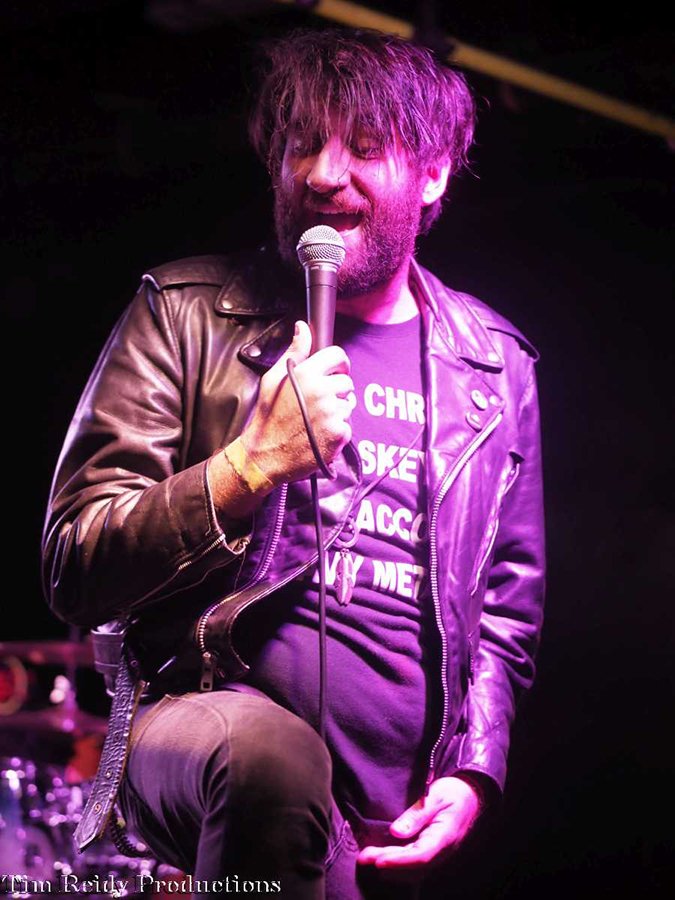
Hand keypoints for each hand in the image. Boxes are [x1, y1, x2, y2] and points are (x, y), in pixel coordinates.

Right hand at [242, 320, 353, 484]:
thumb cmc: (267, 416)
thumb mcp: (273, 379)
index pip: (338, 356)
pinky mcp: (339, 434)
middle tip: (317, 402)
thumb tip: (302, 327)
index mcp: (306, 374)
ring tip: (315, 420)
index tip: (334, 372)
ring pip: (348, 405)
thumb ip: (294, 352)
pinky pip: (348, 426)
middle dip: (336, 390)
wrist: (265, 455)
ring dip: (337, 411)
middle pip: (346, 382)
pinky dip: (337, 430)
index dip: (338, 363)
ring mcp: (332, 414)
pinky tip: (319, 433)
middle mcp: (322, 392)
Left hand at [357, 776, 481, 870]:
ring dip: (390, 865)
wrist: (470, 796)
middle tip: (364, 858)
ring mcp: (438, 853)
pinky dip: (397, 862)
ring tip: (366, 858)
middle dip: (388, 865)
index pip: (421, 856)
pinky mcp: (432, 851)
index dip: (399, 861)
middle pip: (414, 867)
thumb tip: (396, 832)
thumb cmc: (453, 793)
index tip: (379, 860)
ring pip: (413, 869)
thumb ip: (416, 814)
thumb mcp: (435, 796)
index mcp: (445, 836)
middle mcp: (442, 851)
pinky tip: (381, 856)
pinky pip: (414, 863)